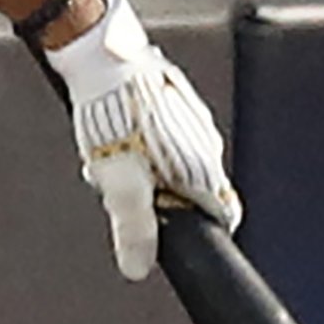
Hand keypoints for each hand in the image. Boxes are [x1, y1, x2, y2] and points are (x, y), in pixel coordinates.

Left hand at [45, 0, 241, 279]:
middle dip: (157, 196)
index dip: (195, 230)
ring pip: (174, 159)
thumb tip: (138, 268)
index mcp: (204, 170)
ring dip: (144, 166)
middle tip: (119, 187)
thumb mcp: (120, 185)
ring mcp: (194, 118)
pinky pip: (164, 131)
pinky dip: (142, 139)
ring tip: (109, 154)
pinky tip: (112, 131)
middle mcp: (208, 144)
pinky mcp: (176, 97)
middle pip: (190, 189)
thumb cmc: (115, 118)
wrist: (101, 55)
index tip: (169, 234)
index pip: (221, 215)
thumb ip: (134, 230)